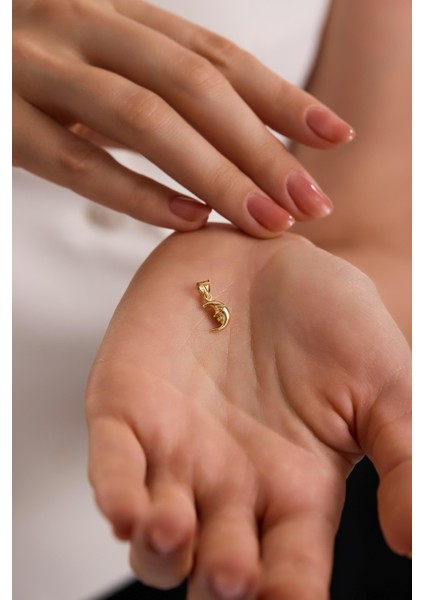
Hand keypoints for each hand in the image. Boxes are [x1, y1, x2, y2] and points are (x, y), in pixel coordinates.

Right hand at [13, 0, 353, 235]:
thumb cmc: (32, 70)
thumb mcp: (100, 60)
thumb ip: (154, 88)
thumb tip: (231, 144)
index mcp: (114, 10)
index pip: (214, 54)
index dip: (279, 95)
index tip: (333, 135)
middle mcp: (81, 24)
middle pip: (192, 86)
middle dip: (259, 147)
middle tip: (308, 201)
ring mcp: (37, 69)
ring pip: (144, 120)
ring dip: (215, 175)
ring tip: (264, 220)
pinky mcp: (3, 122)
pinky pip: (79, 164)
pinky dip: (139, 194)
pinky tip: (189, 220)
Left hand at [86, 225, 410, 597]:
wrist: (268, 250)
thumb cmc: (329, 314)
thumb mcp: (383, 382)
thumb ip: (403, 457)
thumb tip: (410, 540)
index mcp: (295, 489)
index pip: (290, 571)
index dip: (290, 594)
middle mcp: (231, 483)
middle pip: (215, 566)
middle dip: (221, 582)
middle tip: (235, 575)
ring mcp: (176, 450)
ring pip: (156, 533)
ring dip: (160, 552)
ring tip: (178, 536)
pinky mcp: (129, 409)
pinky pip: (114, 464)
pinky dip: (116, 490)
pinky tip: (128, 508)